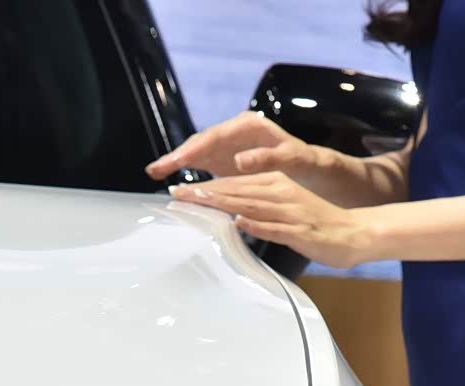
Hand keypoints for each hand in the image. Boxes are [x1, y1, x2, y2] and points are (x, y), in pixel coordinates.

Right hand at [146, 111, 322, 182]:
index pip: (216, 135)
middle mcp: (234, 132)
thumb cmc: (305, 163)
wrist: (309, 169)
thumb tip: (239, 161)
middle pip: (201, 142)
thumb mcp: (293, 160)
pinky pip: (199, 164)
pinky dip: (184, 172)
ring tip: (154, 173)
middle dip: (178, 155)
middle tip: (157, 169)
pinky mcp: (223, 161)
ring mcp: (227, 146)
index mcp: (249, 126)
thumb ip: (268, 159)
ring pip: (196, 152)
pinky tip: (166, 179)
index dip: (196, 148)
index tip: (181, 160)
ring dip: (175, 163)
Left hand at [170, 172, 379, 269]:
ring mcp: (291, 212)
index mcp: (275, 184)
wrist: (355, 233)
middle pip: (237, 191)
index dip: (205, 188)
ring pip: (251, 205)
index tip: (179, 191)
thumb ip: (257, 208)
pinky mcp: (301, 231)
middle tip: (177, 194)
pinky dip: (257, 225)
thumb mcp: (283, 209)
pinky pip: (275, 228)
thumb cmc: (316, 224)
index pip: (233, 184)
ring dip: (223, 204)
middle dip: (205, 193)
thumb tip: (229, 214)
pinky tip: (239, 223)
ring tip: (198, 203)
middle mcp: (281, 193)